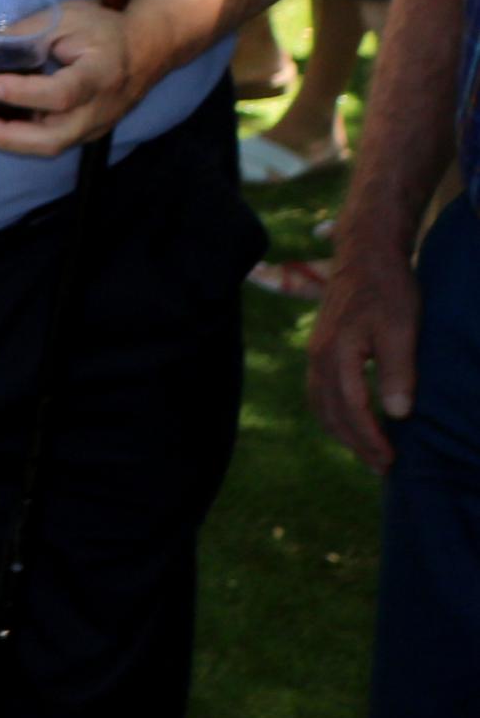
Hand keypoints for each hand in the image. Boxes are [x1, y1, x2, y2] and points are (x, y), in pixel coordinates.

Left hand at [0, 0, 144, 156]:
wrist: (147, 47)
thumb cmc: (104, 28)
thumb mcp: (67, 17)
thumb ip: (26, 32)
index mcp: (101, 74)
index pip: (62, 94)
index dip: (24, 94)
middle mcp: (100, 108)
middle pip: (53, 138)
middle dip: (6, 135)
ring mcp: (94, 125)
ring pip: (47, 145)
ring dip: (2, 140)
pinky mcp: (84, 131)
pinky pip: (46, 140)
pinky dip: (13, 137)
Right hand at [311, 217, 422, 471]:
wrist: (366, 251)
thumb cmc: (389, 288)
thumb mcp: (401, 328)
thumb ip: (397, 371)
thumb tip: (397, 414)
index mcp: (335, 353)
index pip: (350, 409)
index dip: (370, 439)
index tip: (391, 461)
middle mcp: (318, 355)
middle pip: (329, 412)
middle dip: (354, 443)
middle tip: (381, 467)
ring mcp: (316, 350)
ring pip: (319, 402)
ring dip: (340, 431)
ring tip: (366, 450)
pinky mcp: (321, 345)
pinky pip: (319, 389)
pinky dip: (333, 412)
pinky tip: (351, 418)